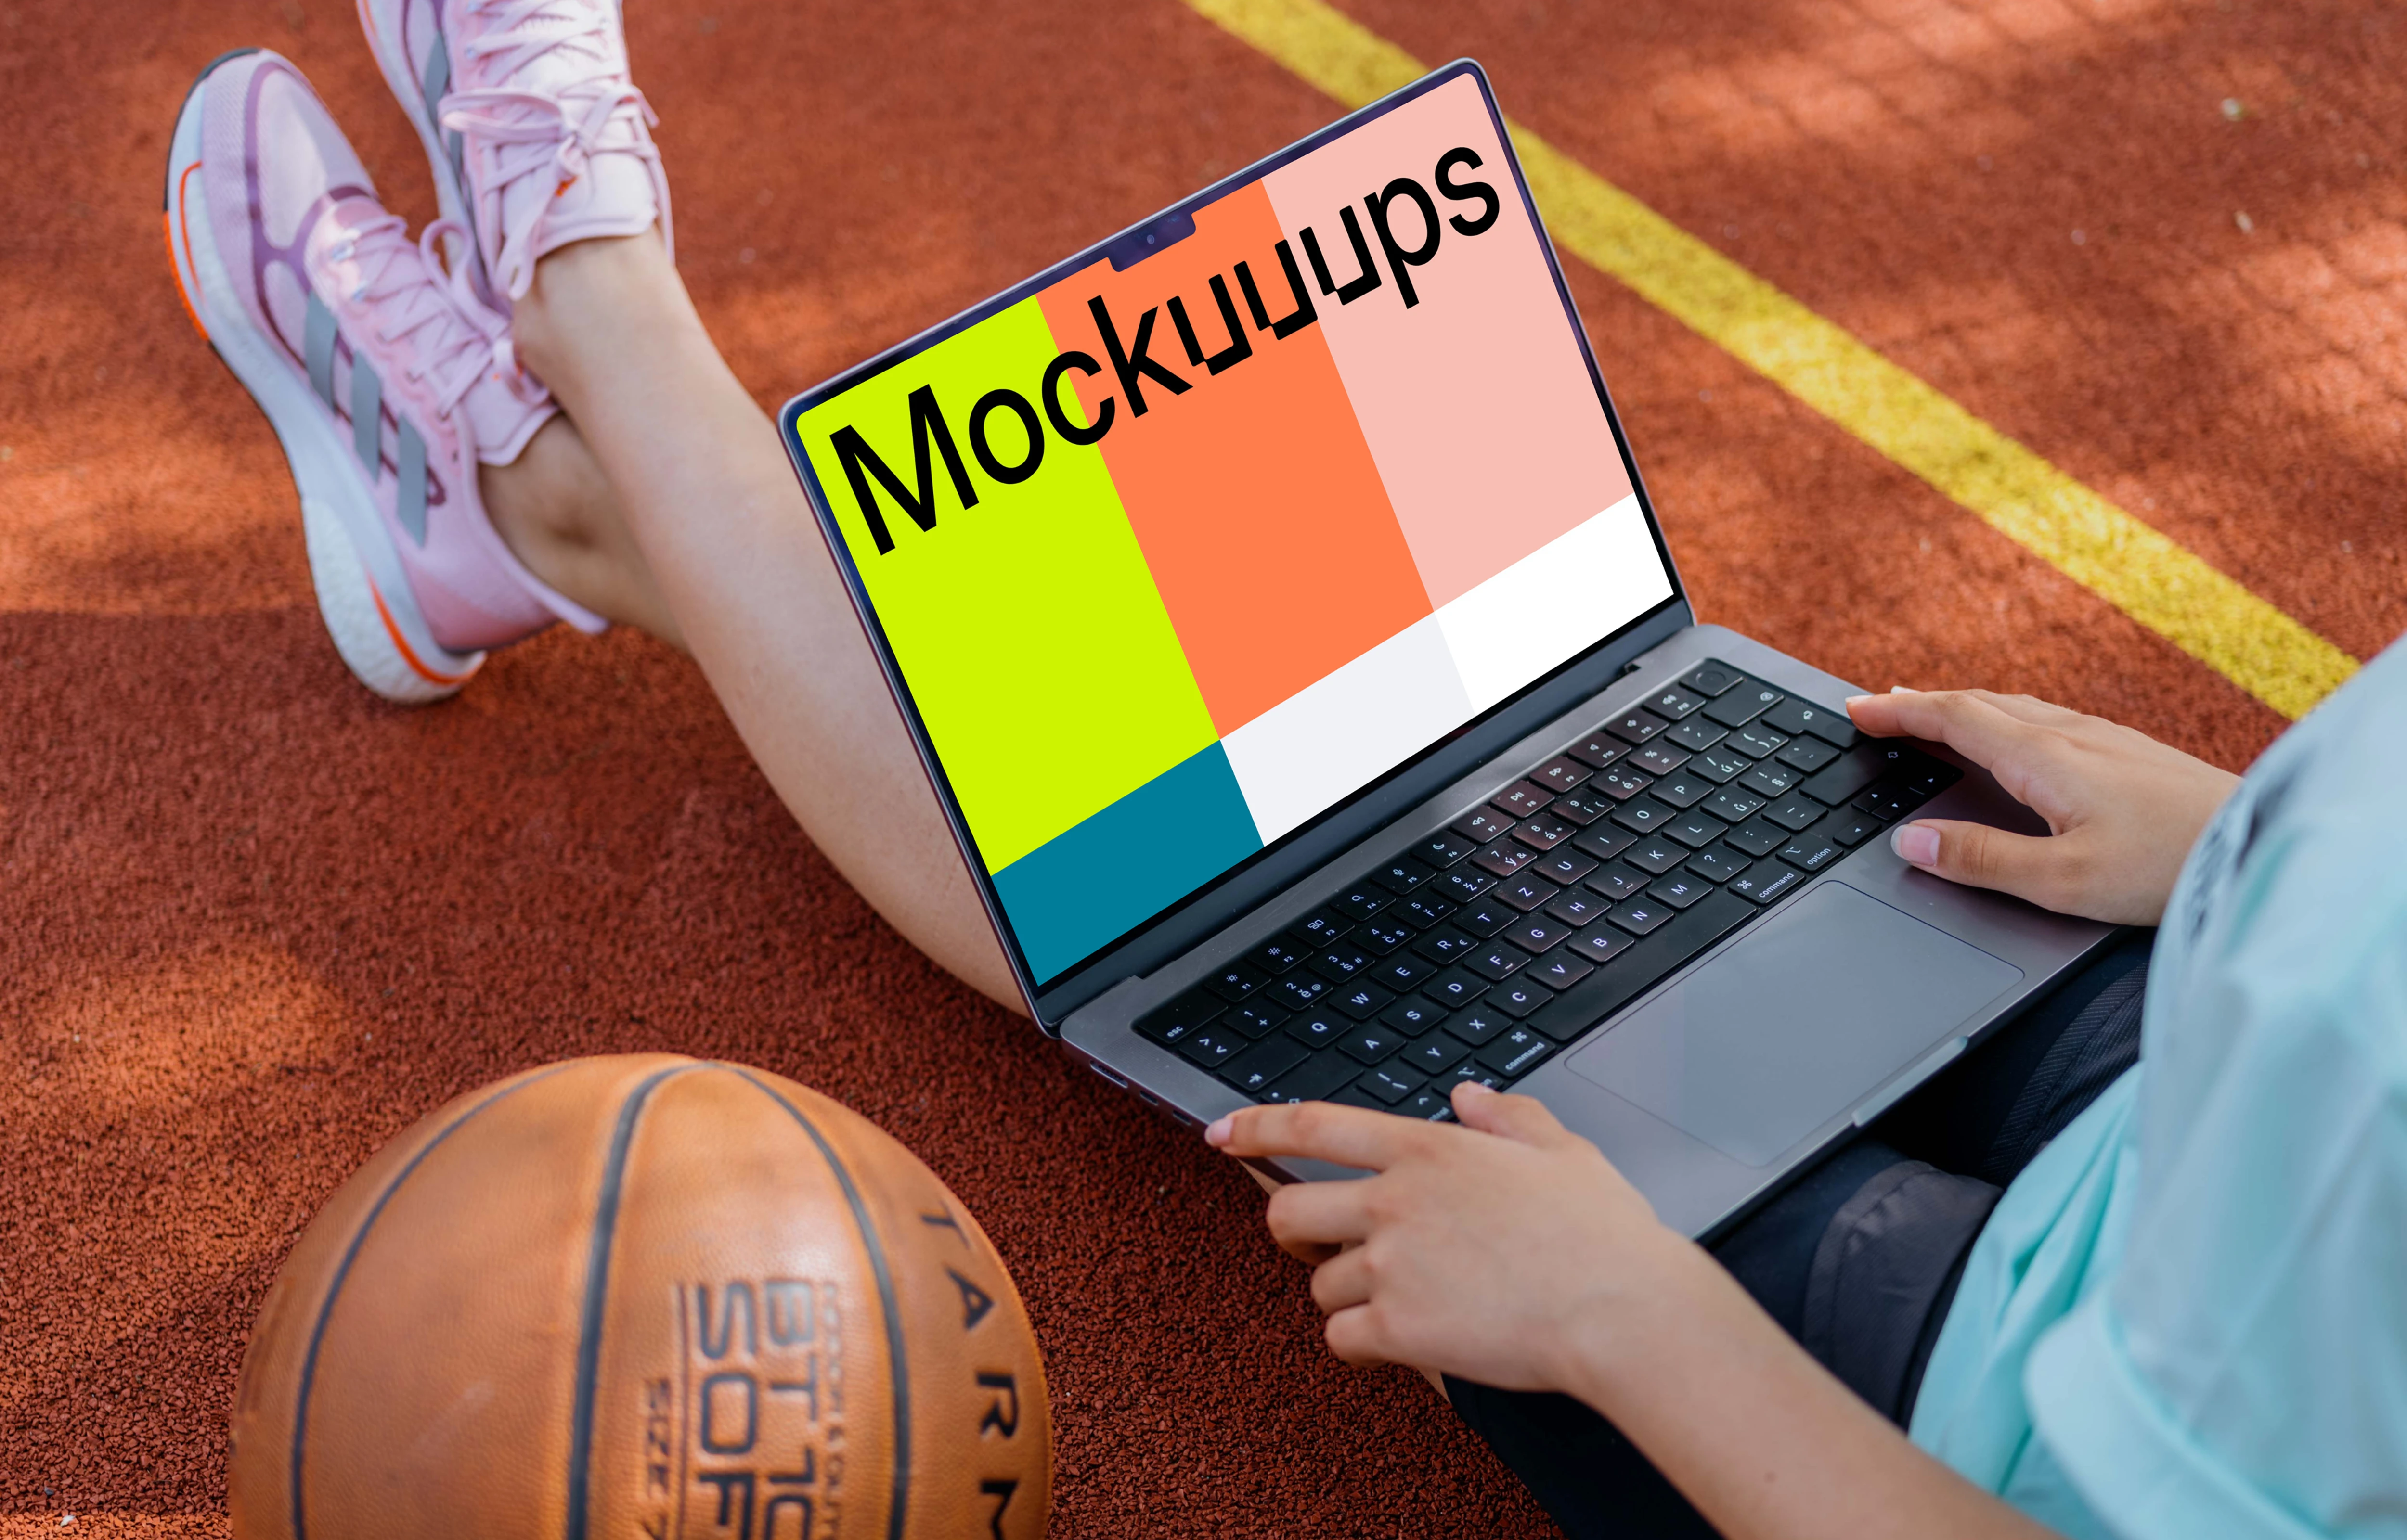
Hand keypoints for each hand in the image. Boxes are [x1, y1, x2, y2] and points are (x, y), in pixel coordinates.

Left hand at [1205, 1085, 1704, 1392]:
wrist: (1621, 1310)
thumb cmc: (1602, 1236)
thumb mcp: (1562, 1152)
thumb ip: (1508, 1118)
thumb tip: (1469, 1095)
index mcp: (1429, 1149)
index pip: (1317, 1125)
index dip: (1257, 1127)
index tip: (1222, 1133)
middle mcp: (1396, 1201)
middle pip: (1290, 1209)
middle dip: (1290, 1229)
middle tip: (1314, 1243)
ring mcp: (1392, 1265)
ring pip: (1319, 1282)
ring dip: (1345, 1294)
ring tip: (1399, 1300)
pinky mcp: (1399, 1328)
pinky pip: (1341, 1338)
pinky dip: (1360, 1344)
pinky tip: (1399, 1341)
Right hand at [1846, 688, 2238, 924]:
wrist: (2260, 847)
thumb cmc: (2168, 869)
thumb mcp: (2061, 881)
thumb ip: (1980, 860)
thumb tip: (1910, 841)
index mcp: (2044, 757)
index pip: (1953, 718)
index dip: (1898, 713)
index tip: (1855, 710)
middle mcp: (2073, 735)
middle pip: (1981, 703)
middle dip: (1922, 703)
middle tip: (1879, 708)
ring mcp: (2106, 739)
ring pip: (2017, 708)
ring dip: (1965, 708)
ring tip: (1934, 715)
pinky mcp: (2132, 753)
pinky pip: (2048, 720)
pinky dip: (2006, 719)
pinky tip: (2017, 737)